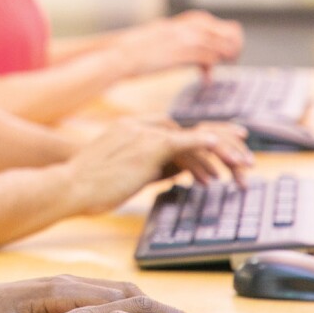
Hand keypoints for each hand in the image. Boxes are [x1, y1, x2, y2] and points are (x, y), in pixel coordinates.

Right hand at [62, 120, 251, 213]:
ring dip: (222, 151)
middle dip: (220, 140)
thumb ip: (152, 168)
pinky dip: (209, 143)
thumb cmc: (88, 187)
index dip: (199, 135)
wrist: (69, 185)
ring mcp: (144, 133)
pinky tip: (226, 151)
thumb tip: (178, 174)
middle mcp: (139, 126)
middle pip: (188, 127)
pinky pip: (187, 141)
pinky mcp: (149, 145)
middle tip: (245, 154)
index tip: (223, 142)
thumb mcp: (125, 174)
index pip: (173, 128)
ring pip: (192, 136)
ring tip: (243, 167)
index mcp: (129, 129)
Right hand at [114, 11, 242, 77]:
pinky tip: (206, 80)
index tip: (221, 44)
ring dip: (224, 56)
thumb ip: (169, 40)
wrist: (118, 57)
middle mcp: (181, 28)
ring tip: (223, 67)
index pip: (206, 20)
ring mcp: (182, 40)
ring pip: (216, 44)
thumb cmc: (132, 52)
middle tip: (230, 57)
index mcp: (174, 23)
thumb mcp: (153, 39)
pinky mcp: (180, 55)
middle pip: (216, 29)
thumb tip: (179, 49)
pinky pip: (207, 58)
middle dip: (228, 42)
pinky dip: (210, 69)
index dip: (217, 31)